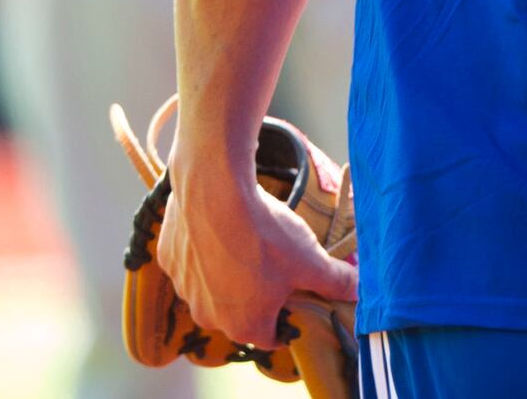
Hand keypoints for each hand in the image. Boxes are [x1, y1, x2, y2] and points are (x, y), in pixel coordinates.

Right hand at [161, 163, 359, 347]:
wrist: (215, 191)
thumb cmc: (265, 234)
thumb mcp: (310, 260)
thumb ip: (335, 281)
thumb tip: (357, 289)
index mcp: (244, 326)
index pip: (273, 335)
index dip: (290, 315)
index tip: (298, 293)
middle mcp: (209, 317)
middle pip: (241, 312)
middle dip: (259, 292)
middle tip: (276, 262)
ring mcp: (185, 289)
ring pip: (214, 286)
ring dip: (230, 271)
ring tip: (249, 239)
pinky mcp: (170, 259)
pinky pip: (193, 261)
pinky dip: (207, 250)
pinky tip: (223, 226)